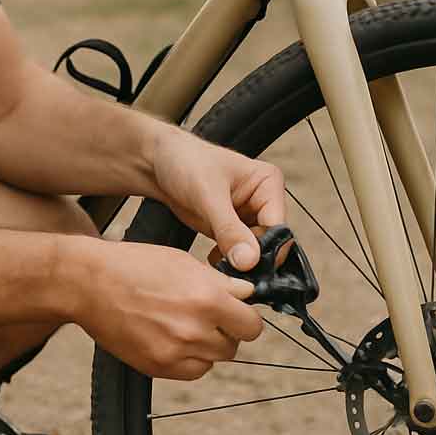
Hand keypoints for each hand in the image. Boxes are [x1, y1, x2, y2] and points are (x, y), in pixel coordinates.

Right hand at [77, 239, 263, 379]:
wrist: (89, 284)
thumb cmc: (133, 265)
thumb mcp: (183, 262)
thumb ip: (219, 283)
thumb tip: (247, 293)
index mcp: (206, 298)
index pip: (251, 325)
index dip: (245, 317)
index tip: (236, 312)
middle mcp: (195, 330)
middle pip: (234, 346)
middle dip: (226, 331)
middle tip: (207, 315)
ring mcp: (175, 352)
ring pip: (214, 360)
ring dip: (208, 346)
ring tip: (185, 324)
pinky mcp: (158, 367)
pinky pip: (192, 371)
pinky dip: (189, 359)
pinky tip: (173, 338)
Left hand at [150, 127, 286, 271]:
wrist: (156, 162)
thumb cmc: (185, 162)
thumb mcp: (208, 195)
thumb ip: (230, 229)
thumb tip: (250, 260)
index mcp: (268, 184)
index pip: (279, 227)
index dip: (266, 250)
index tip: (246, 267)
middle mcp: (263, 201)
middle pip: (269, 243)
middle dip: (251, 260)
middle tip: (231, 272)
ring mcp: (247, 217)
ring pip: (254, 253)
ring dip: (239, 264)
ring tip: (219, 266)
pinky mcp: (230, 230)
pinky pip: (238, 254)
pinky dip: (228, 263)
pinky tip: (213, 262)